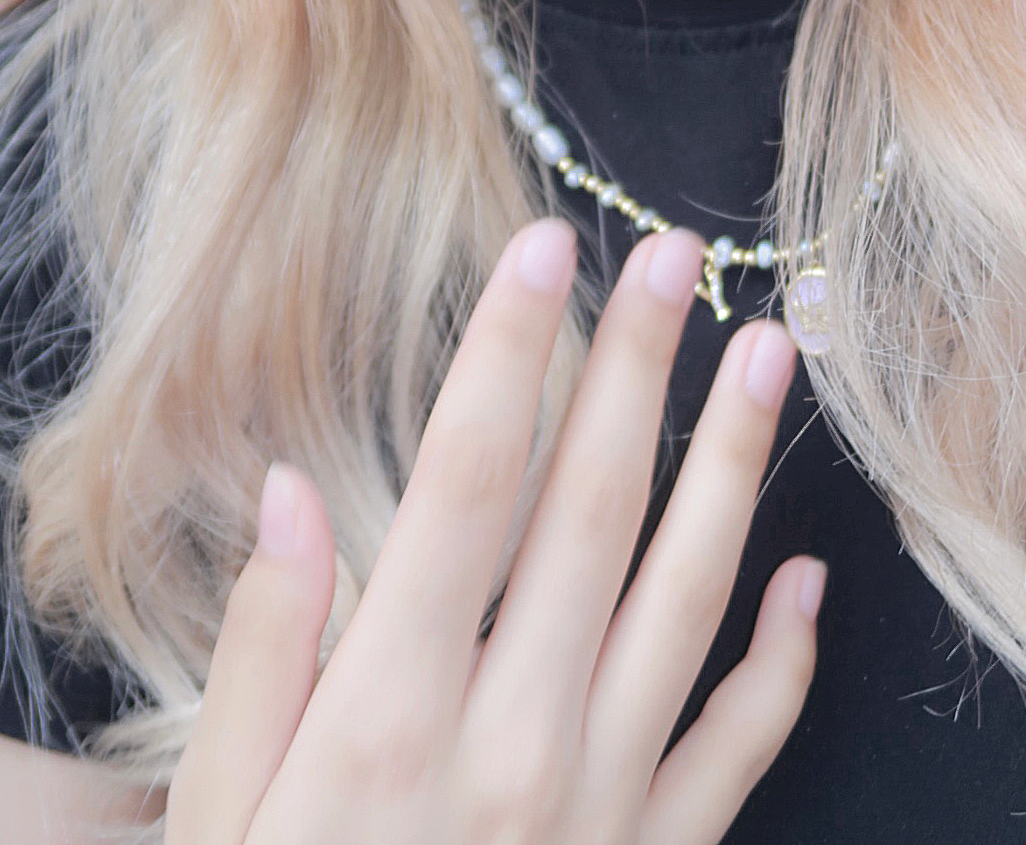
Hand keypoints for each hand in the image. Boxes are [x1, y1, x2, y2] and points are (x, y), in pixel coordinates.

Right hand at [166, 218, 822, 844]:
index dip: (510, 350)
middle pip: (591, 512)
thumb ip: (259, 657)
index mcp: (388, 714)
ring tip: (769, 360)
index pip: (466, 482)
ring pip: (689, 602)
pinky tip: (812, 580)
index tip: (545, 239)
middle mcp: (512, 745)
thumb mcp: (213, 825)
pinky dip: (787, 660)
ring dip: (734, 469)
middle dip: (636, 369)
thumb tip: (291, 493)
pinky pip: (742, 748)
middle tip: (678, 255)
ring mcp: (601, 811)